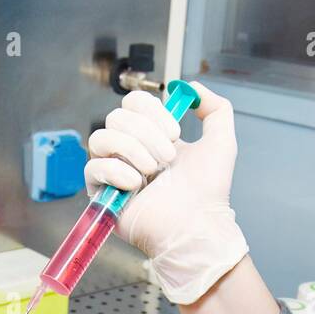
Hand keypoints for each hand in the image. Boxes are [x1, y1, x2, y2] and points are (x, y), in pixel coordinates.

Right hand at [85, 82, 247, 304]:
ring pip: (100, 138)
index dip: (151, 109)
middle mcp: (130, 151)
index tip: (174, 132)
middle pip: (116, 117)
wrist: (198, 225)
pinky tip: (136, 185)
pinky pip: (92, 168)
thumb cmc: (209, 192)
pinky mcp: (102, 194)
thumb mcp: (221, 142)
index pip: (133, 103)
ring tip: (153, 172)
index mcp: (151, 137)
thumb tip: (191, 87)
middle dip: (145, 133)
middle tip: (167, 158)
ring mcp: (114, 172)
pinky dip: (116, 172)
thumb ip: (216, 108)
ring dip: (131, 150)